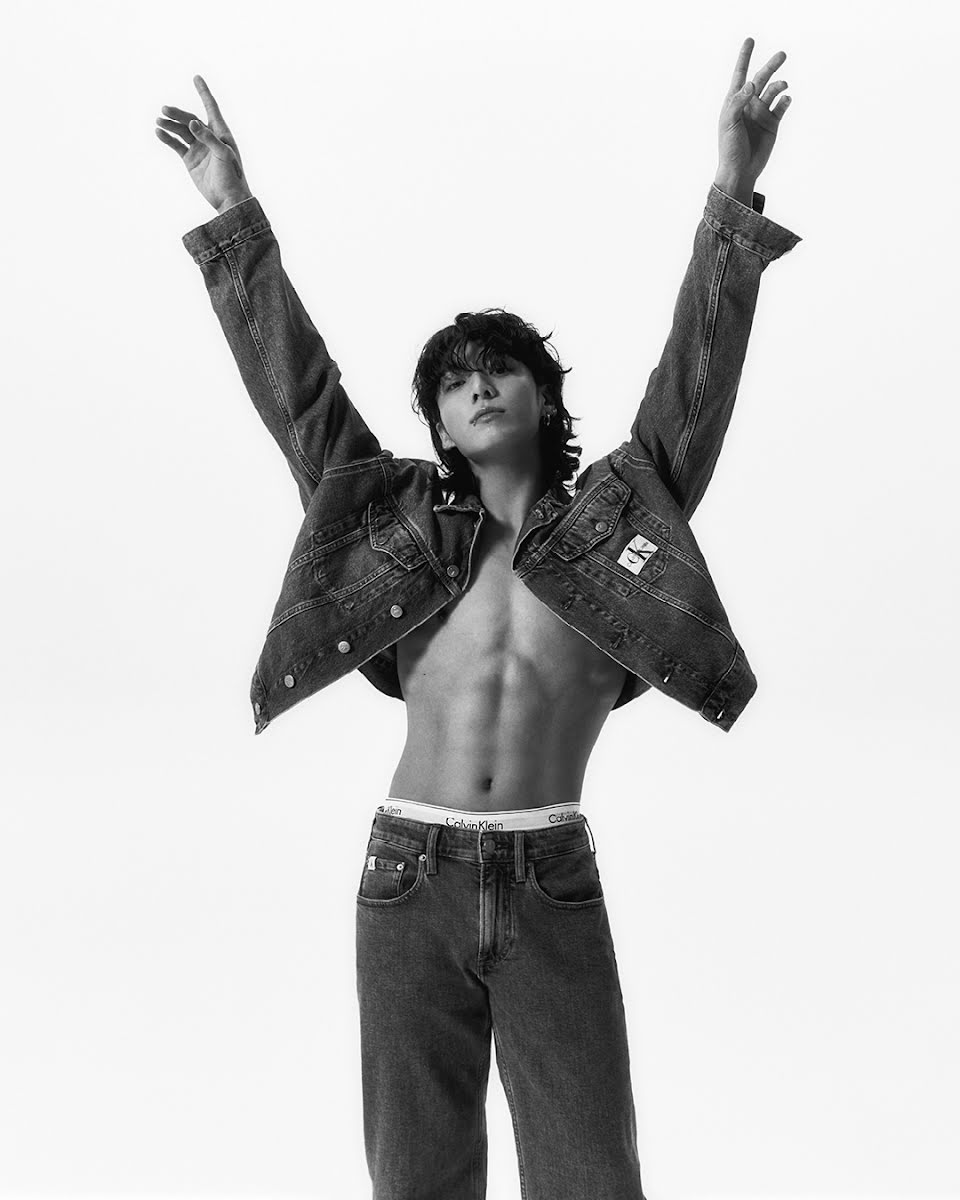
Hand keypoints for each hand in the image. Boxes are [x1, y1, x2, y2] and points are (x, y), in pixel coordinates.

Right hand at [155, 76, 251, 212]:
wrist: (228, 199)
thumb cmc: (231, 176)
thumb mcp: (223, 154)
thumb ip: (208, 137)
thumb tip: (192, 122)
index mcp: (221, 132)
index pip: (211, 107)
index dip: (204, 92)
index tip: (196, 77)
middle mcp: (208, 137)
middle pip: (190, 119)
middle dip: (177, 113)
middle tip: (165, 109)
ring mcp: (198, 148)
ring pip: (181, 131)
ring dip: (170, 125)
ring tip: (159, 121)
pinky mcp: (190, 160)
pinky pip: (176, 145)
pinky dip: (167, 138)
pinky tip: (159, 132)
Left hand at [715, 38, 791, 192]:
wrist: (740, 171)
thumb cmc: (729, 148)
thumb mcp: (728, 123)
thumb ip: (738, 102)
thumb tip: (751, 84)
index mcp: (735, 101)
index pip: (740, 74)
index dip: (744, 57)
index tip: (750, 40)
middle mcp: (749, 104)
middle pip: (761, 78)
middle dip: (771, 66)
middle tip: (782, 54)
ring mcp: (761, 113)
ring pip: (773, 91)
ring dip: (779, 85)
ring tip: (783, 86)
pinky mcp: (772, 123)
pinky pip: (781, 106)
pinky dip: (785, 100)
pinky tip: (786, 98)